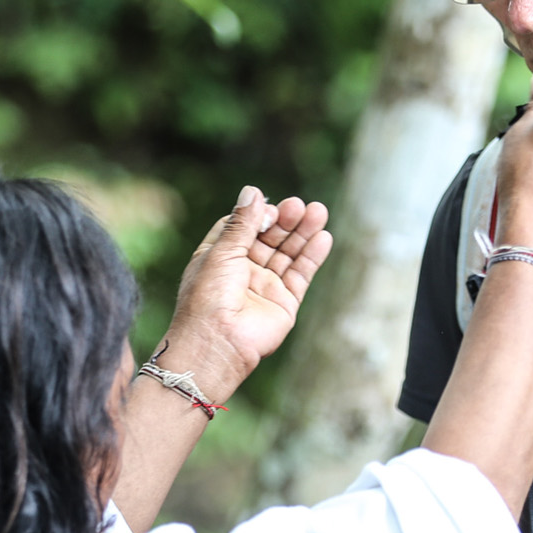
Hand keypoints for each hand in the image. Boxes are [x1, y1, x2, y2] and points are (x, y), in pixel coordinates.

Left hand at [160, 187, 333, 401]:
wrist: (217, 342)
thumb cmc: (209, 297)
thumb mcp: (222, 252)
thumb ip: (242, 223)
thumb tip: (254, 191)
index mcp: (219, 258)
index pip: (242, 227)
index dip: (256, 214)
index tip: (267, 206)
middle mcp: (242, 271)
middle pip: (269, 238)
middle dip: (284, 220)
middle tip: (299, 205)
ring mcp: (264, 287)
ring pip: (288, 253)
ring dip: (303, 233)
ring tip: (318, 211)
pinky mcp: (284, 302)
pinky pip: (300, 275)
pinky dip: (312, 256)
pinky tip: (323, 237)